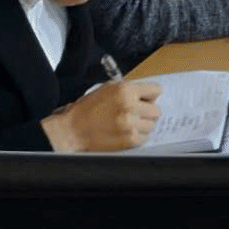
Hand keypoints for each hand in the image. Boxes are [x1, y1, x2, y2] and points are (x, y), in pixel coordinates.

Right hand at [42, 80, 162, 152]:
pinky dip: (138, 136)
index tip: (147, 99)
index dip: (150, 95)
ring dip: (142, 125)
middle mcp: (130, 107)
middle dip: (147, 111)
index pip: (156, 90)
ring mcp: (130, 124)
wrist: (72, 130)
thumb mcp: (108, 88)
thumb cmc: (87, 109)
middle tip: (135, 113)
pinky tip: (125, 132)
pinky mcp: (129, 140)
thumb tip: (148, 93)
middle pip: (156, 110)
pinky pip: (145, 137)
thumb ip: (130, 89)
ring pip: (152, 125)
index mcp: (125, 90)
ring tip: (127, 123)